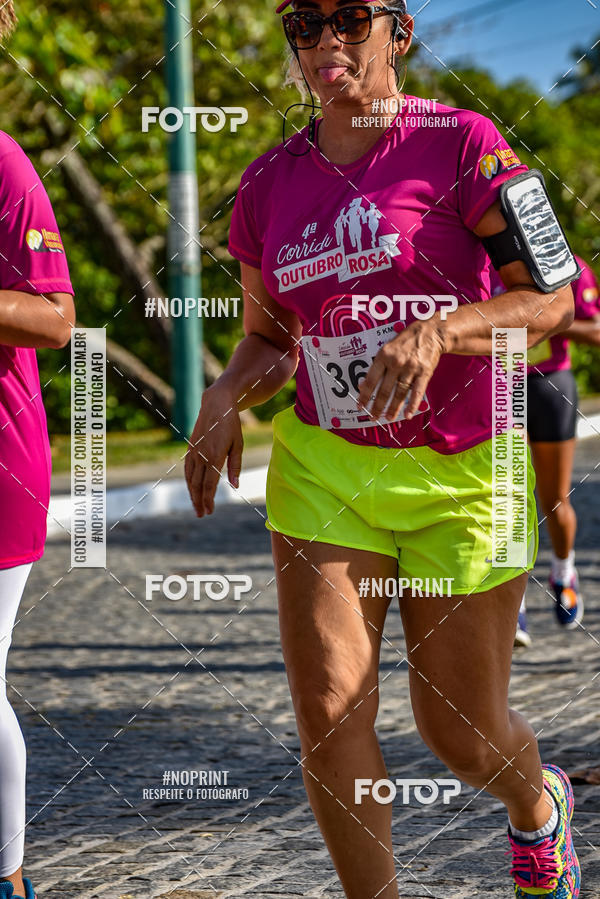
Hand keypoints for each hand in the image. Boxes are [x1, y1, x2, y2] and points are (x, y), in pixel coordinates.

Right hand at [185, 386, 242, 516]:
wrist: (216, 405)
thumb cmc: (231, 425)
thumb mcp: (238, 445)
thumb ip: (235, 466)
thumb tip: (235, 486)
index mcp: (214, 456)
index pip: (209, 484)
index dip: (208, 499)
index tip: (210, 511)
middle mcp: (201, 455)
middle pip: (197, 484)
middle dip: (199, 501)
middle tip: (202, 514)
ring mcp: (194, 451)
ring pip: (190, 478)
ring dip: (192, 494)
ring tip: (196, 506)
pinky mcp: (190, 448)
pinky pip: (187, 469)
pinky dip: (188, 481)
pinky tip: (192, 489)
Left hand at [356, 319, 445, 421]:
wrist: (431, 332)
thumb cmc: (406, 341)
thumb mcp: (387, 348)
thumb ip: (377, 366)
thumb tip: (363, 385)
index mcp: (383, 356)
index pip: (370, 380)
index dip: (364, 395)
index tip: (360, 406)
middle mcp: (396, 363)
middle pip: (384, 390)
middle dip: (377, 407)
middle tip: (372, 417)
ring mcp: (410, 368)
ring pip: (399, 393)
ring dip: (393, 408)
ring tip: (388, 418)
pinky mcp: (424, 373)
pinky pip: (417, 392)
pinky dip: (412, 405)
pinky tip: (407, 415)